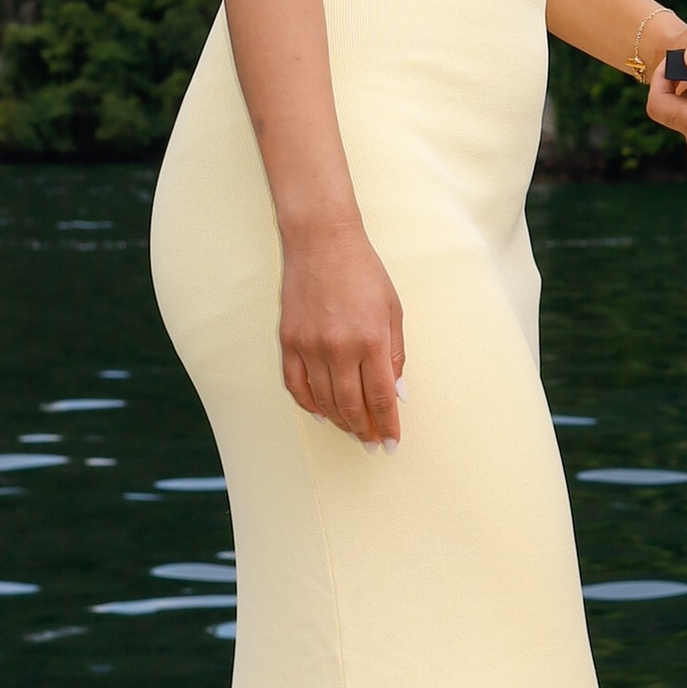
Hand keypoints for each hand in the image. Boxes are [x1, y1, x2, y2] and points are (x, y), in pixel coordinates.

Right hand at [277, 218, 404, 449]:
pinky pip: (296, 385)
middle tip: (372, 444)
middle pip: (351, 406)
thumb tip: (397, 393)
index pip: (380, 397)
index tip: (392, 443)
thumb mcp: (393, 310)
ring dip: (339, 421)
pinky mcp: (289, 341)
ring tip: (352, 431)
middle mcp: (340, 348)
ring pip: (324, 401)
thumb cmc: (364, 273)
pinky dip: (309, 404)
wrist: (322, 243)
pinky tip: (321, 413)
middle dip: (365, 431)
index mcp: (372, 339)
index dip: (387, 425)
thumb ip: (395, 354)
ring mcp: (310, 346)